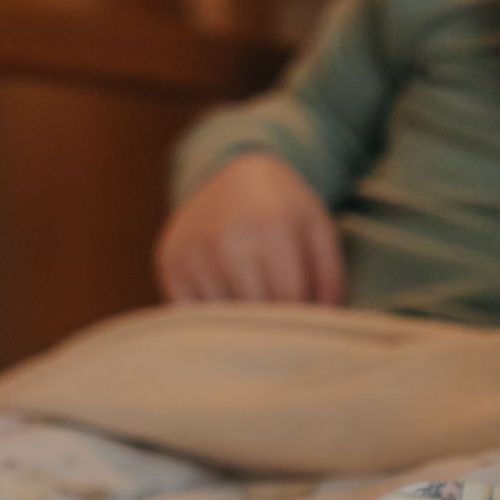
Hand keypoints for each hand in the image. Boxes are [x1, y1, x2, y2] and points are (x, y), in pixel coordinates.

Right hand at [155, 153, 344, 306]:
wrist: (231, 173)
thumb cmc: (282, 210)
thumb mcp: (317, 230)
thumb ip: (330, 279)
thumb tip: (318, 325)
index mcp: (271, 227)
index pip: (289, 301)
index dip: (300, 318)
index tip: (303, 321)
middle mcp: (226, 240)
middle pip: (256, 315)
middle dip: (272, 325)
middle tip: (279, 320)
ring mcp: (193, 253)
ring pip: (224, 322)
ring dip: (241, 326)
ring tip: (252, 304)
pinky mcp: (169, 264)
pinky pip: (193, 316)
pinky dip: (211, 319)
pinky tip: (225, 298)